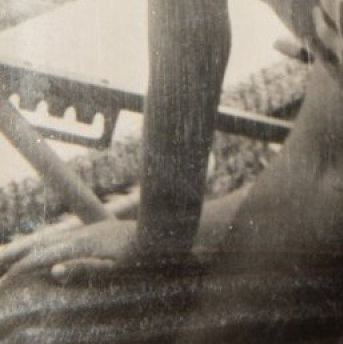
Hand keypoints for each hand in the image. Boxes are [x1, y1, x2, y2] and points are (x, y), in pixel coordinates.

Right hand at [2, 217, 136, 284]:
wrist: (161, 232)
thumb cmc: (138, 257)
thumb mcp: (113, 268)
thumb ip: (83, 268)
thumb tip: (53, 269)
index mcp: (83, 245)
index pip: (47, 255)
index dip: (26, 266)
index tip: (8, 277)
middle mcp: (84, 234)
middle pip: (48, 245)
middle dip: (28, 257)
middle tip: (10, 271)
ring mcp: (92, 231)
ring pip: (59, 240)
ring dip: (40, 249)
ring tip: (27, 259)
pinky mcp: (101, 230)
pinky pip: (71, 238)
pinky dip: (56, 245)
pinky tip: (60, 251)